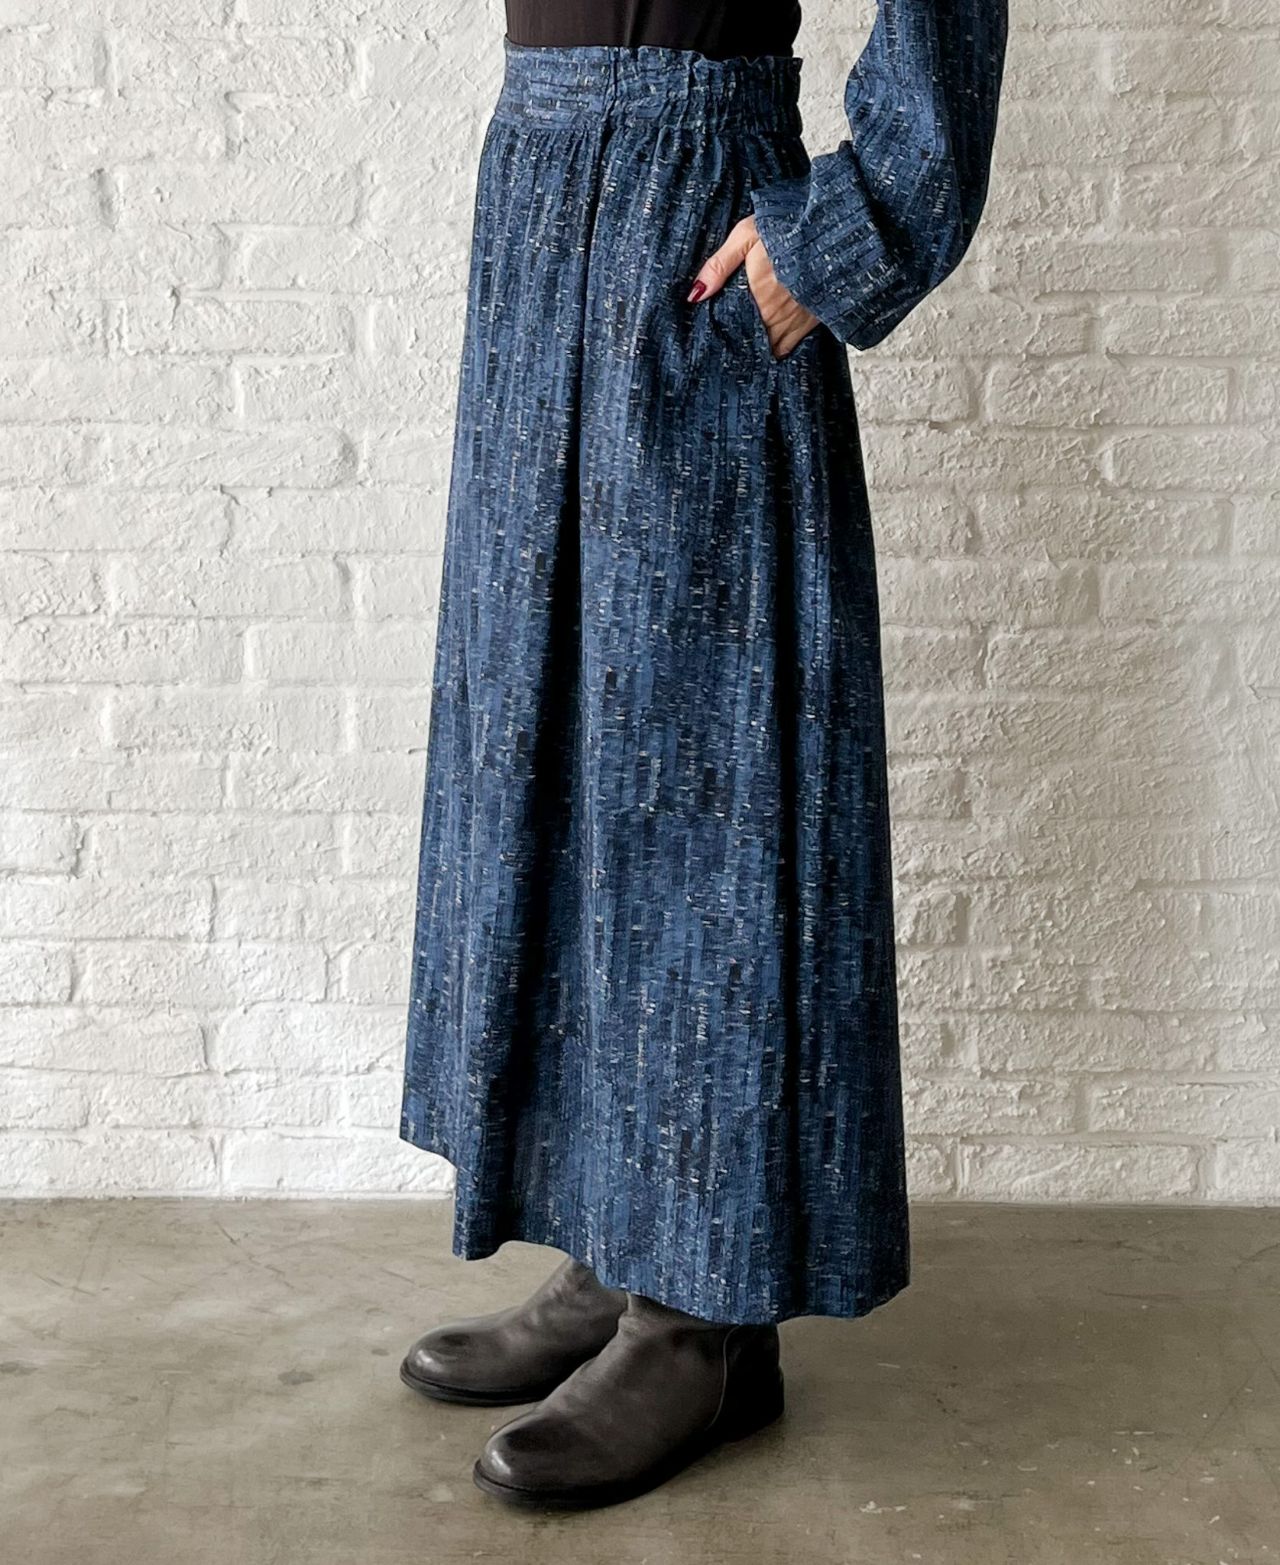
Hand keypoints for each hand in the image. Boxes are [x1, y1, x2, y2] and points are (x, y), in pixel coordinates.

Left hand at [687, 216, 819, 359]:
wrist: (835, 229)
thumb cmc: (789, 226)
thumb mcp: (747, 235)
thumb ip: (719, 265)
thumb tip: (695, 294)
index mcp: (757, 295)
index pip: (733, 326)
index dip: (724, 331)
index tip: (716, 333)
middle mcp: (776, 314)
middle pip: (750, 338)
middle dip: (740, 339)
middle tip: (729, 339)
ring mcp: (795, 320)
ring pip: (769, 346)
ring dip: (758, 345)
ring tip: (747, 344)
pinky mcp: (811, 321)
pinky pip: (789, 346)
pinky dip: (777, 347)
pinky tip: (769, 344)